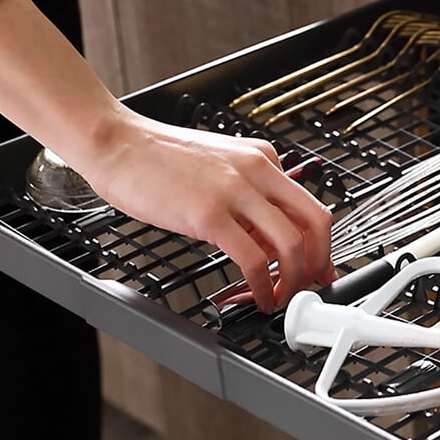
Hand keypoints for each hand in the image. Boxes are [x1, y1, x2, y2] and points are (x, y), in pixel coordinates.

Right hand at [82, 113, 334, 311]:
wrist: (116, 142)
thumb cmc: (158, 158)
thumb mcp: (219, 165)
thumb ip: (248, 193)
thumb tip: (267, 237)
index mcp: (263, 158)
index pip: (311, 204)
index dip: (323, 243)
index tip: (320, 266)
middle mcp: (257, 170)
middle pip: (314, 222)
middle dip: (318, 262)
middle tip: (309, 285)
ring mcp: (234, 191)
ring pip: (290, 243)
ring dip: (292, 279)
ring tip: (279, 296)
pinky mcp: (208, 214)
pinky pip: (252, 258)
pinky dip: (261, 285)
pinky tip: (256, 295)